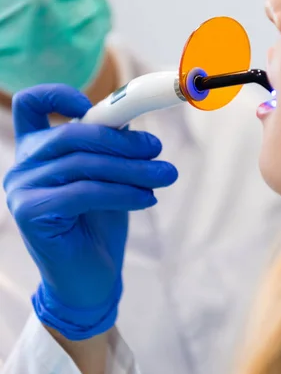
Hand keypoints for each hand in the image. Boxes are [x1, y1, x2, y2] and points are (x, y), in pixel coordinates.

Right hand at [4, 84, 177, 339]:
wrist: (89, 279)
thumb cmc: (99, 225)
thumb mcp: (108, 177)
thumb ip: (111, 148)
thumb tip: (132, 122)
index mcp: (35, 149)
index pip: (31, 104)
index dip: (61, 94)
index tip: (101, 108)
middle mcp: (22, 165)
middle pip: (71, 134)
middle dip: (122, 141)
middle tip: (158, 150)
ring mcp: (21, 189)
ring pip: (83, 164)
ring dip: (132, 169)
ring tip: (166, 176)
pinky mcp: (30, 213)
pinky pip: (84, 192)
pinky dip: (122, 192)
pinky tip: (148, 199)